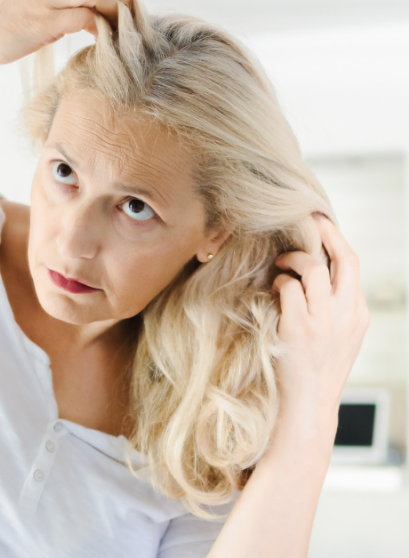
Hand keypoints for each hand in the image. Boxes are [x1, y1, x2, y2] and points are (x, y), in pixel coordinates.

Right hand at [0, 0, 131, 68]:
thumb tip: (83, 21)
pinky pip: (82, 17)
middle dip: (125, 1)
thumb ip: (54, 11)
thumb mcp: (28, 13)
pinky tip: (104, 44)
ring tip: (124, 35)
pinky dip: (99, 29)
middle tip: (137, 27)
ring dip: (116, 12)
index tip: (128, 17)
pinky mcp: (41, 20)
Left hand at [272, 213, 369, 429]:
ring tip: (280, 265)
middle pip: (341, 259)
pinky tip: (272, 291)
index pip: (352, 264)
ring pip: (314, 268)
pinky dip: (278, 283)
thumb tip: (311, 275)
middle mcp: (347, 314)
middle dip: (322, 232)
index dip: (335, 238)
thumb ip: (330, 307)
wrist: (307, 407)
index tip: (320, 222)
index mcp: (357, 314)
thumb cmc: (313, 370)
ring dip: (293, 260)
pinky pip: (289, 288)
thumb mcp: (334, 337)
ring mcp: (324, 321)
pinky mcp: (300, 328)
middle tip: (302, 221)